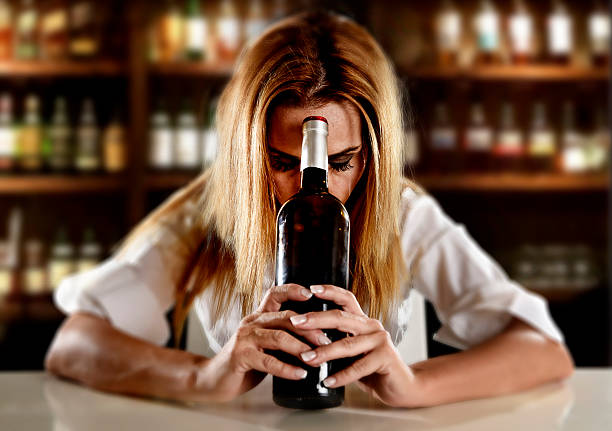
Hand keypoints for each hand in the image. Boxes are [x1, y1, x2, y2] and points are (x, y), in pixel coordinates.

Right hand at [198, 284, 330, 401]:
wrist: (215, 379)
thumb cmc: (246, 361)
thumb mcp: (265, 345)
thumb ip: (283, 338)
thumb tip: (316, 340)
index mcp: (258, 316)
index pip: (275, 294)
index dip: (292, 290)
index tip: (311, 294)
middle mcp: (251, 323)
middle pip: (285, 317)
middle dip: (309, 329)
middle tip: (326, 340)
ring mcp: (244, 338)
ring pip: (279, 337)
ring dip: (301, 348)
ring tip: (316, 358)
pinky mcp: (240, 356)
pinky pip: (268, 361)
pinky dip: (287, 369)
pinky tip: (300, 374)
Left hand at [289, 284, 421, 406]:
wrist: (402, 386)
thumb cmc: (373, 369)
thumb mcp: (353, 352)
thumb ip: (337, 343)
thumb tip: (304, 341)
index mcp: (363, 321)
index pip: (347, 299)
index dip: (330, 291)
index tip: (311, 288)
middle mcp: (372, 326)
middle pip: (341, 317)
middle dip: (316, 319)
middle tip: (296, 322)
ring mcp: (380, 341)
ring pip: (347, 344)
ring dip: (324, 352)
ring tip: (306, 358)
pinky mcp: (386, 358)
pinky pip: (358, 368)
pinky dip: (341, 376)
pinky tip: (327, 381)